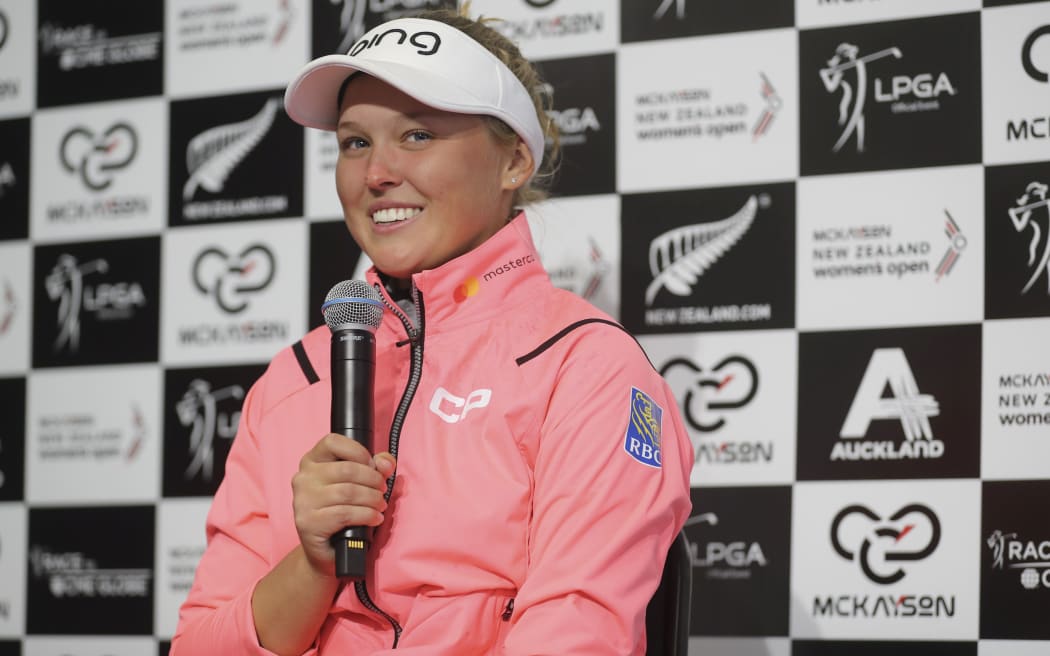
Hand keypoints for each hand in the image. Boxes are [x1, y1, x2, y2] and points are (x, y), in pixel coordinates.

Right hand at [291, 433, 395, 575]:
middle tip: (382, 490)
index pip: (333, 441)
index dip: (358, 452)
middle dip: (373, 480)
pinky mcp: (308, 522)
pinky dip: (366, 515)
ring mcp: (302, 501)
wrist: (327, 551)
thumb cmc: (342, 513)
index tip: (372, 466)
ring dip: (372, 499)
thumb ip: (375, 468)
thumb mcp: (359, 485)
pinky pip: (345, 513)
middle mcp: (302, 478)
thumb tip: (386, 462)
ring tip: (380, 506)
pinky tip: (374, 518)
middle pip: (347, 469)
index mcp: (311, 461)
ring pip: (348, 492)